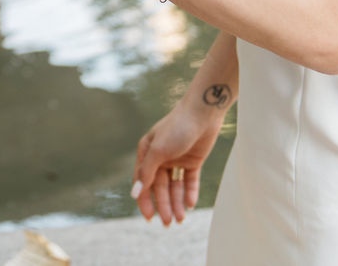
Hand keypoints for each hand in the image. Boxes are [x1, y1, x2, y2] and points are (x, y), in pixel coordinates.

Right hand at [131, 102, 223, 225]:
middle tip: (169, 223)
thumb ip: (147, 172)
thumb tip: (135, 193)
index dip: (144, 200)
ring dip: (176, 203)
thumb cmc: (177, 128)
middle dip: (163, 205)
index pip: (143, 181)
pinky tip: (190, 205)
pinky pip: (189, 180)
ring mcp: (177, 159)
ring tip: (181, 219)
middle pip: (160, 187)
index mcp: (146, 153)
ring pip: (175, 186)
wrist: (203, 113)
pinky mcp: (193, 160)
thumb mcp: (159, 150)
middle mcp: (160, 157)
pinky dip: (189, 192)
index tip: (149, 218)